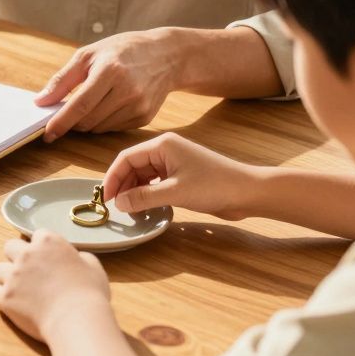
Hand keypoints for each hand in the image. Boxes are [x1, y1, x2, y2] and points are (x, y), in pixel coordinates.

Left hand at [0, 231, 109, 341]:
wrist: (77, 320)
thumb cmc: (89, 294)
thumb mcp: (93, 267)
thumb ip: (79, 257)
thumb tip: (74, 258)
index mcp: (48, 242)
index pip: (38, 235)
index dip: (43, 247)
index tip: (48, 259)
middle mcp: (26, 255)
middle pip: (10, 247)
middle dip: (17, 257)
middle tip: (29, 272)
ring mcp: (13, 276)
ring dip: (7, 277)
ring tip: (21, 290)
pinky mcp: (5, 297)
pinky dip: (2, 298)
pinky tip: (14, 304)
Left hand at [36, 28, 181, 140]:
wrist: (167, 55)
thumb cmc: (123, 50)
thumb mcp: (89, 54)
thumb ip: (63, 79)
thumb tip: (40, 101)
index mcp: (110, 71)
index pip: (80, 105)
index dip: (61, 122)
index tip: (47, 133)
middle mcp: (127, 90)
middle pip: (88, 120)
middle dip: (71, 121)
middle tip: (66, 111)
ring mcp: (138, 106)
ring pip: (99, 128)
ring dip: (87, 122)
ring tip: (92, 102)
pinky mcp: (145, 117)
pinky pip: (113, 129)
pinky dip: (103, 122)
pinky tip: (109, 104)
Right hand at [102, 132, 256, 218]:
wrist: (248, 192)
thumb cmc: (215, 186)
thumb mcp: (175, 192)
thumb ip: (144, 197)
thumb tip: (119, 204)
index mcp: (162, 145)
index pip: (126, 158)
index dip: (113, 178)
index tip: (105, 198)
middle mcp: (165, 150)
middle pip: (133, 166)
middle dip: (123, 185)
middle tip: (116, 207)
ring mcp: (174, 162)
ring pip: (143, 176)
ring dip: (135, 191)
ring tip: (129, 209)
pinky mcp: (181, 175)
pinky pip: (155, 183)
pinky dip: (147, 194)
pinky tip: (145, 207)